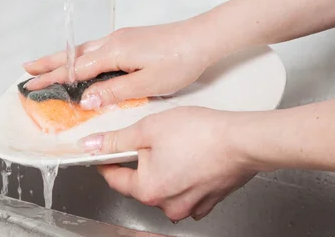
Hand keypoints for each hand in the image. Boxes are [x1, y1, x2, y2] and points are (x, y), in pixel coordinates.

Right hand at [23, 20, 218, 108]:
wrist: (203, 38)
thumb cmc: (179, 61)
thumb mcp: (147, 83)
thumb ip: (114, 91)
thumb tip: (85, 99)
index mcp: (114, 52)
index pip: (75, 69)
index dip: (52, 78)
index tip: (32, 86)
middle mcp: (112, 41)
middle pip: (72, 54)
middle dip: (48, 62)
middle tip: (26, 70)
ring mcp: (120, 38)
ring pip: (83, 50)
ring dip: (62, 58)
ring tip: (44, 65)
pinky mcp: (129, 40)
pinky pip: (95, 49)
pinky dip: (79, 57)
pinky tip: (79, 63)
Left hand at [79, 106, 256, 221]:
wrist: (243, 140)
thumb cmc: (201, 133)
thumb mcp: (148, 128)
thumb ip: (116, 140)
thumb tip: (92, 145)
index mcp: (148, 189)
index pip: (114, 178)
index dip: (106, 160)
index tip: (104, 150)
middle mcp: (167, 205)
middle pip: (139, 183)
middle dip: (139, 162)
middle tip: (148, 138)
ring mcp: (189, 206)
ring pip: (163, 187)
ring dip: (162, 169)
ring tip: (174, 145)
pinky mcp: (207, 202)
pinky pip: (185, 190)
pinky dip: (182, 176)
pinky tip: (189, 158)